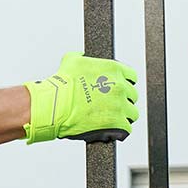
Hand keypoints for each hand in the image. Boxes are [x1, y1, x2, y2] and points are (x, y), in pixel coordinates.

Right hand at [24, 53, 138, 145]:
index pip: (131, 76)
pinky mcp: (117, 123)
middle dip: (123, 100)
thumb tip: (82, 56)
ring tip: (111, 119)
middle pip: (132, 95)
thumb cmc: (62, 86)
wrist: (55, 105)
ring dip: (123, 116)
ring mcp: (120, 106)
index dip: (124, 84)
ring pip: (131, 113)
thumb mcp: (71, 61)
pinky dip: (120, 130)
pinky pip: (127, 128)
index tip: (118, 90)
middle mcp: (120, 86)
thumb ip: (82, 57)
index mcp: (114, 70)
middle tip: (111, 106)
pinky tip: (111, 130)